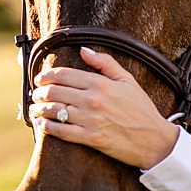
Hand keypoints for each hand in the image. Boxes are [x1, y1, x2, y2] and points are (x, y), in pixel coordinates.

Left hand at [29, 47, 180, 168]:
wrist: (155, 140)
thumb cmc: (142, 110)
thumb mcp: (128, 80)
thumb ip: (105, 63)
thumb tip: (83, 51)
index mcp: (101, 84)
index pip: (63, 75)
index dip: (46, 76)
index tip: (39, 79)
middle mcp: (93, 101)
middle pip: (54, 92)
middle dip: (39, 92)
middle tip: (36, 94)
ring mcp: (91, 121)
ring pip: (54, 111)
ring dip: (39, 109)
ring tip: (34, 109)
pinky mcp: (91, 139)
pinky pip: (61, 132)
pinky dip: (47, 127)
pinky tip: (41, 124)